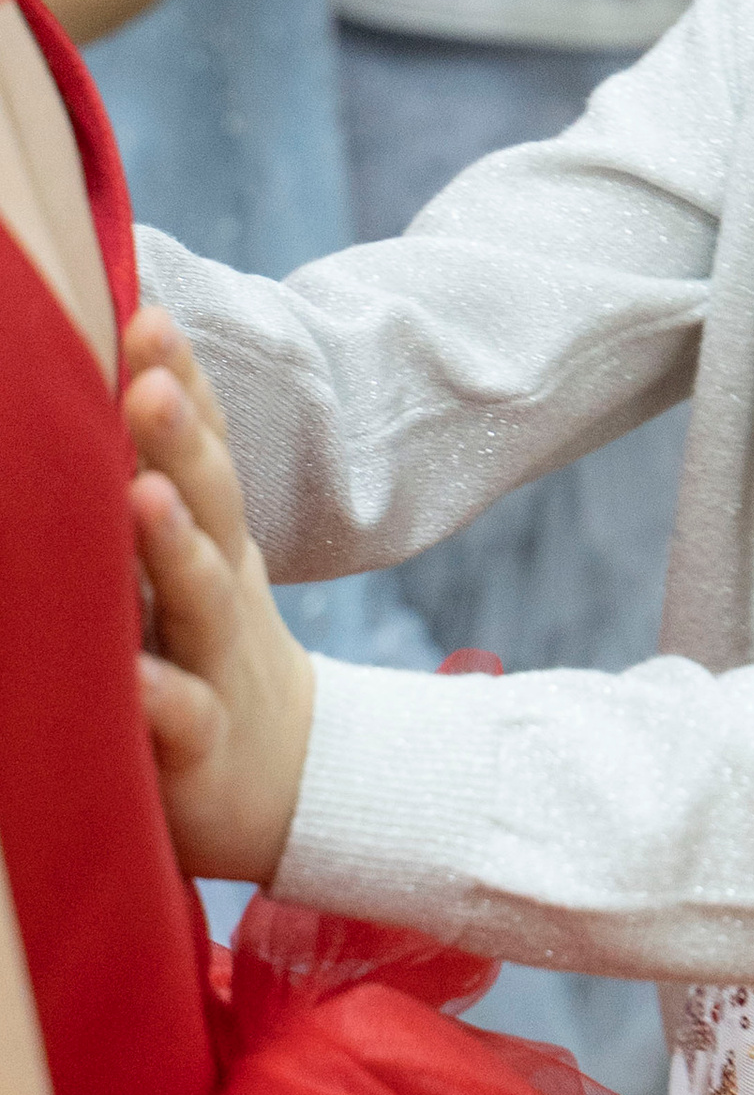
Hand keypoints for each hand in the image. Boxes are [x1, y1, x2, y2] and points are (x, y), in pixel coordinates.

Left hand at [123, 309, 311, 887]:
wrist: (292, 782)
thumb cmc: (209, 656)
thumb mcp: (197, 563)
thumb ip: (162, 484)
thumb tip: (119, 386)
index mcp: (213, 538)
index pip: (203, 444)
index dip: (182, 378)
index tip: (147, 312)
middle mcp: (219, 586)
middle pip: (208, 499)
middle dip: (179, 436)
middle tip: (149, 376)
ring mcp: (217, 662)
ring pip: (201, 597)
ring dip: (175, 544)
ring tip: (144, 496)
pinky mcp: (203, 749)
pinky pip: (187, 721)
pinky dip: (166, 700)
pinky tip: (139, 682)